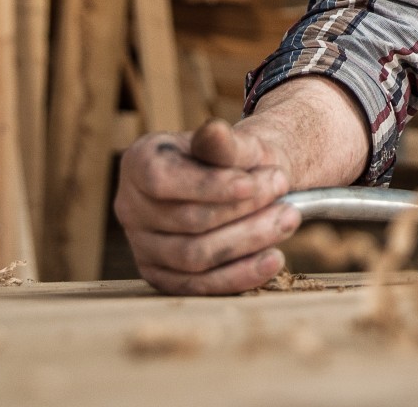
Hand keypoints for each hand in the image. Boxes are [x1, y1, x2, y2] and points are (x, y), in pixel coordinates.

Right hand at [114, 118, 299, 294]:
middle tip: (284, 194)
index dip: (208, 185)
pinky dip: (240, 275)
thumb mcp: (235, 144)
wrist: (241, 184)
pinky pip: (198, 286)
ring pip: (194, 257)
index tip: (251, 183)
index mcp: (138, 161)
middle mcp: (130, 206)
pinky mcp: (161, 276)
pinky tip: (274, 258)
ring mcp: (141, 245)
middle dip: (243, 210)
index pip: (163, 179)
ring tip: (287, 219)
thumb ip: (223, 143)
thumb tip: (213, 131)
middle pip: (187, 221)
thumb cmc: (235, 161)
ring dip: (248, 241)